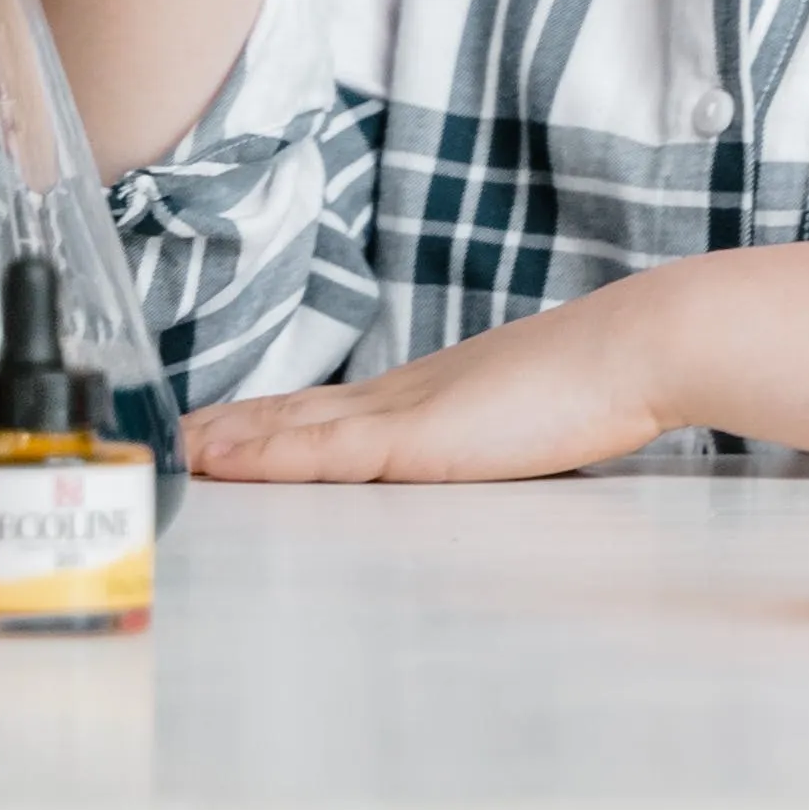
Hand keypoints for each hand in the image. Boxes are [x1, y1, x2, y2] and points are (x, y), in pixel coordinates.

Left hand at [184, 284, 679, 482]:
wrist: (637, 348)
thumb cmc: (608, 381)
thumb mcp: (540, 410)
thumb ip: (508, 425)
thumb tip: (510, 437)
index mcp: (435, 394)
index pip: (336, 409)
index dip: (276, 419)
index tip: (228, 429)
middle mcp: (406, 396)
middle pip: (297, 412)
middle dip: (233, 427)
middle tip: (171, 439)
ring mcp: (405, 413)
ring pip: (291, 428)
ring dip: (227, 441)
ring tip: (171, 452)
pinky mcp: (413, 438)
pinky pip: (319, 452)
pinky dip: (261, 455)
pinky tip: (218, 461)